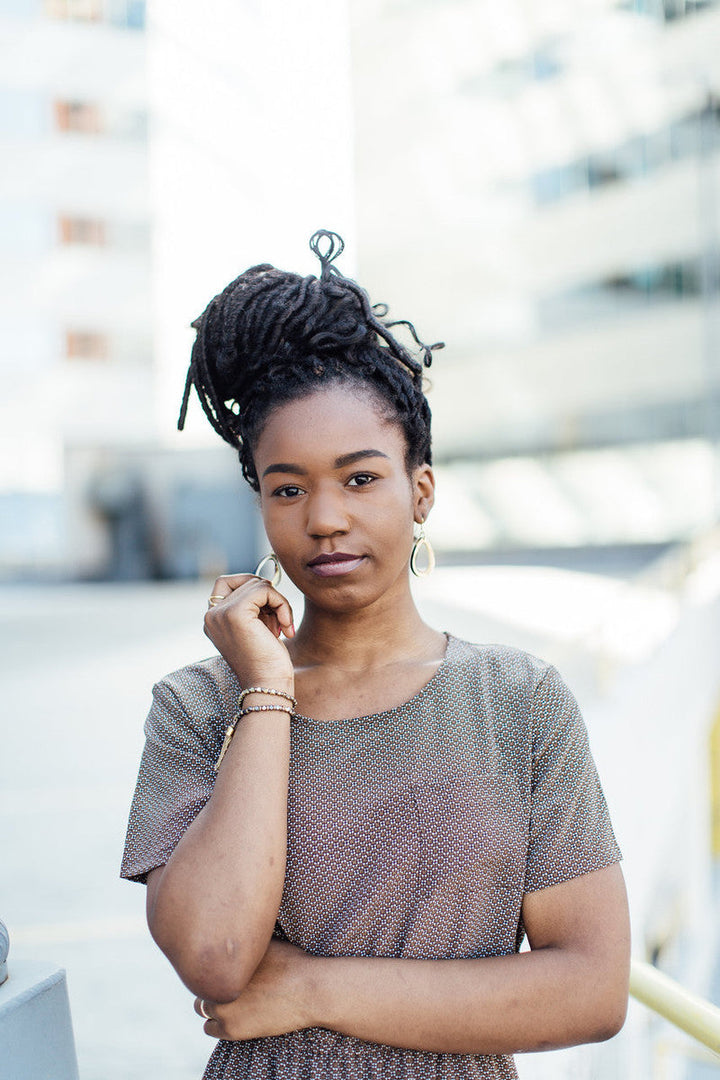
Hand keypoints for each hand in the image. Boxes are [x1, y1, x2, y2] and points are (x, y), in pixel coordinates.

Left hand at [194, 938, 314, 1040]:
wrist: (309, 990)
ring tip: (231, 1000)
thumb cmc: (290, 962)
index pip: (200, 962)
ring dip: (212, 1004)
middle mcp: (218, 982)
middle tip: (227, 984)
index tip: (221, 967)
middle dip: (210, 984)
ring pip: (200, 1008)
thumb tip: (230, 926)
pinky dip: (217, 1023)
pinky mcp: (231, 1030)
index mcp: (224, 960)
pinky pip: (209, 1028)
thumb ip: (242, 942)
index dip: (212, 965)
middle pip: (199, 984)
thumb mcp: (264, 941)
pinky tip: (234, 1015)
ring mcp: (223, 1008)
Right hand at [204, 574, 294, 687]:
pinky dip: (282, 604)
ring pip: (257, 584)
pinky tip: (286, 627)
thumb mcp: (257, 627)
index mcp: (212, 620)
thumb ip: (254, 605)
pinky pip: (264, 589)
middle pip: (245, 581)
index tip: (270, 612)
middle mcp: (210, 615)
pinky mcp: (234, 613)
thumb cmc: (268, 662)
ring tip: (281, 627)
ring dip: (278, 602)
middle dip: (268, 597)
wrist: (268, 686)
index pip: (227, 583)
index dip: (253, 590)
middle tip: (278, 622)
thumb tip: (265, 580)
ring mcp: (220, 613)